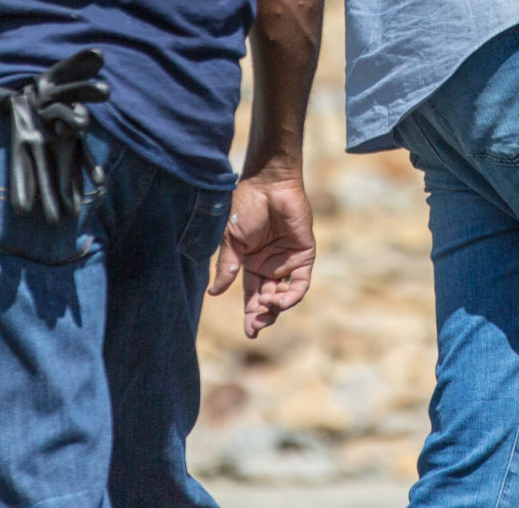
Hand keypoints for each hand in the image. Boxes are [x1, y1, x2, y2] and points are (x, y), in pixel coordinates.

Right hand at [212, 172, 315, 338]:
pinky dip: (292, 295)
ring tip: (266, 309)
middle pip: (268, 300)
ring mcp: (288, 261)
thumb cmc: (245, 207)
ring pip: (285, 295)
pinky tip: (280, 301)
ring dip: (276, 307)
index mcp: (251, 264)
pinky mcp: (304, 254)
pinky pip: (300, 282)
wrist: (268, 184)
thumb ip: (227, 267)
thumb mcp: (231, 241)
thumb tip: (214, 294)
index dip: (250, 315)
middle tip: (256, 329)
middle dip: (263, 316)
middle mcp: (270, 266)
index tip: (249, 333)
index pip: (252, 297)